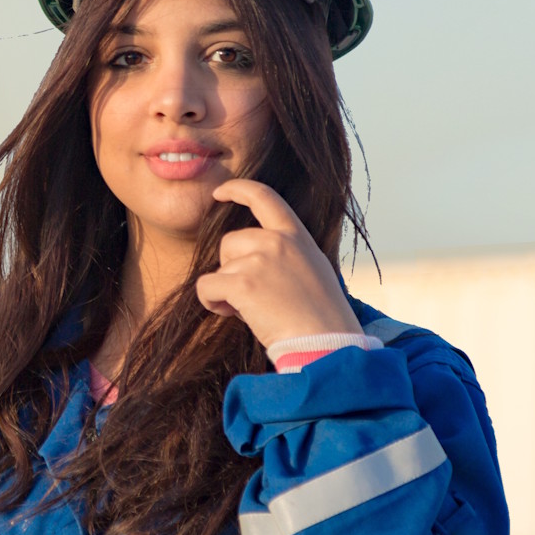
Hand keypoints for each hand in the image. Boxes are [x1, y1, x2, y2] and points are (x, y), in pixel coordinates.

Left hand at [195, 178, 362, 347]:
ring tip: (251, 310)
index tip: (220, 192)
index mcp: (297, 237)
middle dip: (232, 268)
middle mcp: (278, 242)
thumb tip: (251, 259)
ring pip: (219, 267)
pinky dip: (211, 302)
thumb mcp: (313, 271)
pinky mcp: (243, 283)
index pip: (265, 197)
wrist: (327, 345)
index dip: (238, 189)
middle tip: (254, 297)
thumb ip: (287, 256)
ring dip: (225, 289)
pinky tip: (231, 314)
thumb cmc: (322, 319)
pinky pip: (206, 287)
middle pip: (230, 242)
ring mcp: (259, 260)